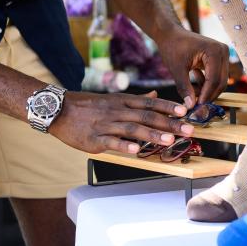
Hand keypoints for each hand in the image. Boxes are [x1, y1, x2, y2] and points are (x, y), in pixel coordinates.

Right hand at [49, 90, 194, 154]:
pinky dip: (124, 146)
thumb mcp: (113, 98)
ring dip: (152, 134)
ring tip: (169, 140)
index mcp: (122, 101)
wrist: (58, 110)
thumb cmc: (88, 105)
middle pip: (146, 116)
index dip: (168, 106)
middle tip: (188, 130)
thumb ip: (136, 99)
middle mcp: (117, 111)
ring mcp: (106, 125)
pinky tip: (136, 151)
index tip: (185, 111)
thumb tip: (156, 94)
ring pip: (132, 128)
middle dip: (169, 123)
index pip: (149, 102)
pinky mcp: (94, 139)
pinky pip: (111, 142)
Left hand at [156, 27, 229, 106]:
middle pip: (220, 82)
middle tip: (195, 106)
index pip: (214, 80)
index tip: (196, 107)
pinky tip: (193, 82)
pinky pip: (216, 77)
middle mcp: (223, 51)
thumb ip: (185, 88)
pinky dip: (206, 84)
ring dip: (206, 90)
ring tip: (190, 92)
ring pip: (219, 81)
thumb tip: (190, 106)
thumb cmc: (172, 47)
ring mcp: (222, 55)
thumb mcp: (176, 69)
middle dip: (208, 95)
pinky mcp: (219, 59)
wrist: (171, 34)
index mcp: (214, 51)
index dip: (206, 95)